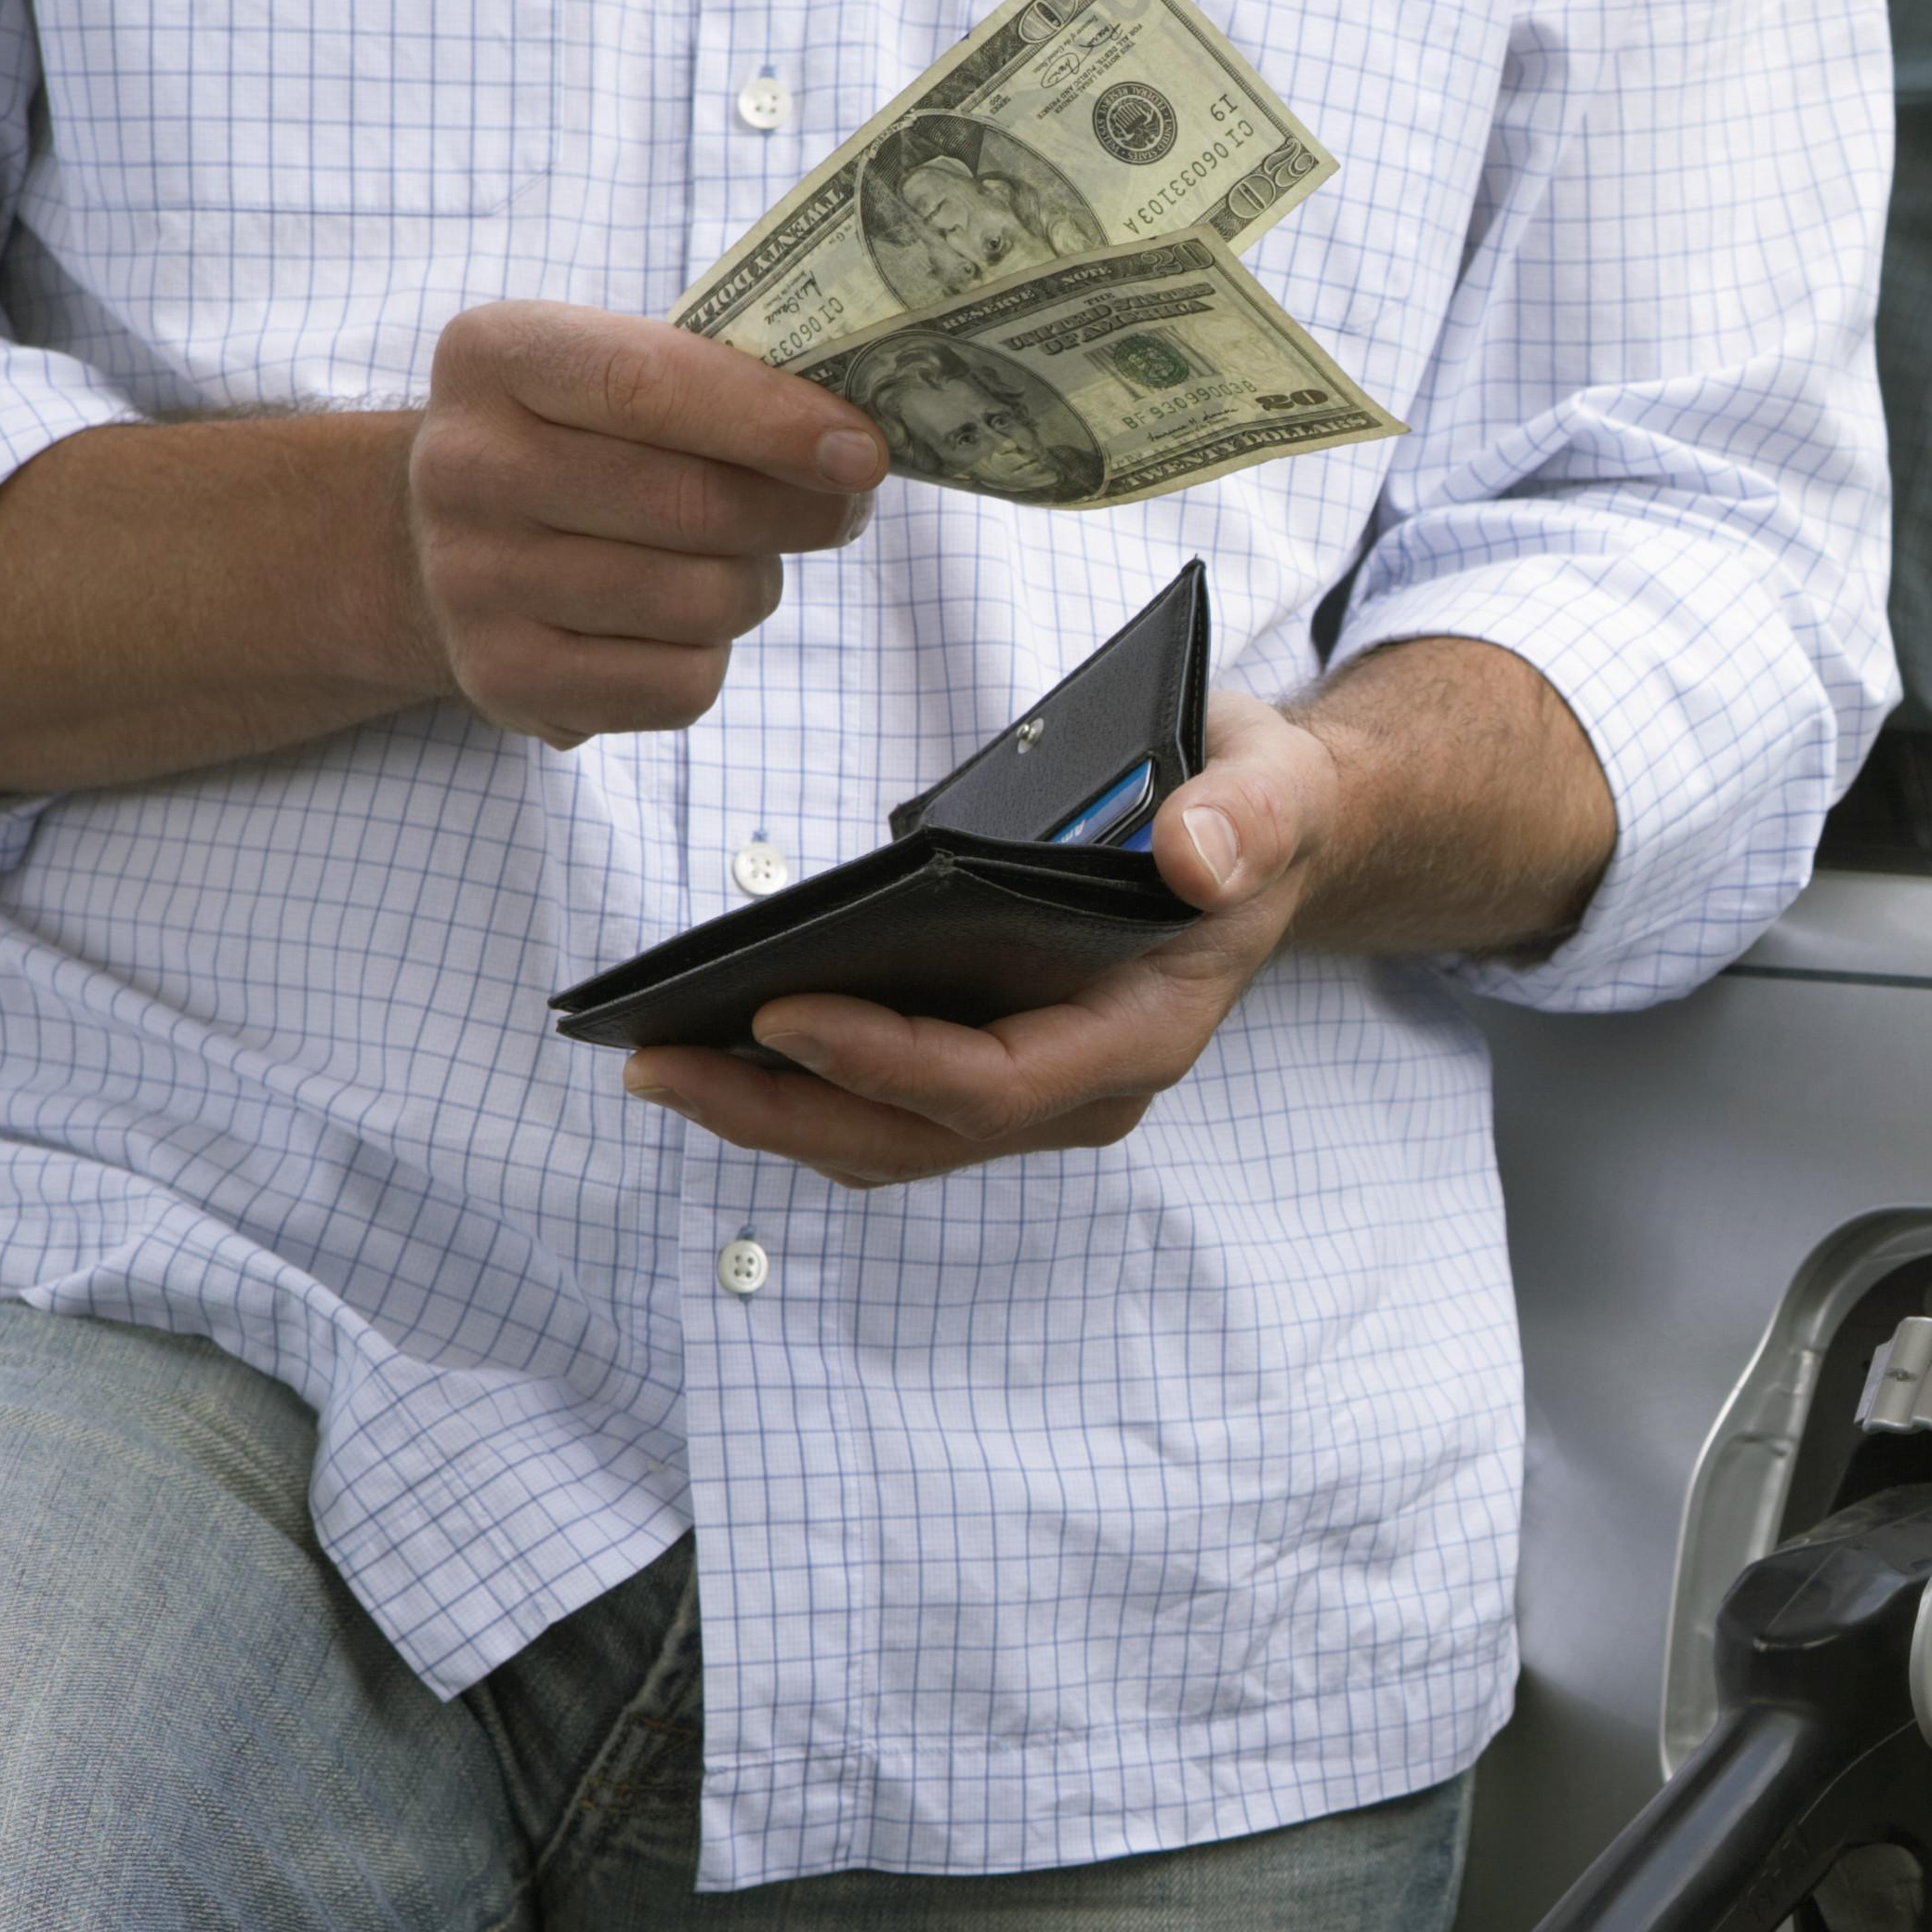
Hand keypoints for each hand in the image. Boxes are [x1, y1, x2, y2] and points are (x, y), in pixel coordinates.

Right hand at [407, 302, 884, 745]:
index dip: (773, 421)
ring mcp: (473, 579)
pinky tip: (675, 627)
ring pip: (702, 602)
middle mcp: (466, 466)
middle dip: (800, 512)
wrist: (448, 544)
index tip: (863, 452)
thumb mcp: (620, 374)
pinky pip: (681, 685)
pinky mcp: (505, 677)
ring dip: (754, 586)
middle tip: (835, 509)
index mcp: (496, 357)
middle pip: (694, 505)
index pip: (650, 383)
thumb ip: (724, 386)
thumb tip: (854, 450)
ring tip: (730, 563)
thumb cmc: (581, 443)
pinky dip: (710, 658)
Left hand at [619, 688, 1341, 1185]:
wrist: (1264, 841)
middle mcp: (1088, 1086)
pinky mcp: (994, 1066)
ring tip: (656, 1062)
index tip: (775, 1009)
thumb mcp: (1276, 789)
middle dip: (781, 1112)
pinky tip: (715, 1041)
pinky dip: (798, 1091)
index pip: (996, 1082)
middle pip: (916, 1139)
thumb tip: (1193, 857)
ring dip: (770, 1115)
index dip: (883, 1062)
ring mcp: (1040, 1088)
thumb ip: (1247, 820)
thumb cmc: (1257, 811)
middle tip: (655, 1065)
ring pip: (888, 1142)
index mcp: (1146, 1032)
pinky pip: (883, 1109)